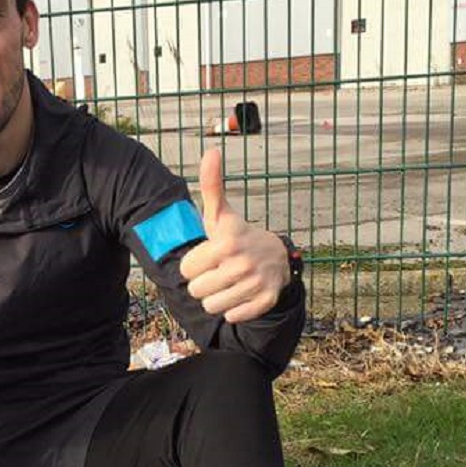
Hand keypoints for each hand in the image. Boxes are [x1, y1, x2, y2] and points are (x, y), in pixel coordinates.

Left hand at [180, 148, 289, 322]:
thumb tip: (211, 150)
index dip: (194, 265)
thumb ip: (211, 185)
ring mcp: (255, 284)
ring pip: (211, 307)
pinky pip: (232, 316)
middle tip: (218, 271)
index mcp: (227, 242)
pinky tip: (242, 293)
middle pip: (197, 291)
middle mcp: (242, 263)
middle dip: (204, 283)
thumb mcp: (222, 214)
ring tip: (228, 283)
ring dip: (216, 298)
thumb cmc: (238, 237)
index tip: (208, 257)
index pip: (187, 270)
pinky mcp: (265, 302)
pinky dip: (234, 309)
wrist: (279, 258)